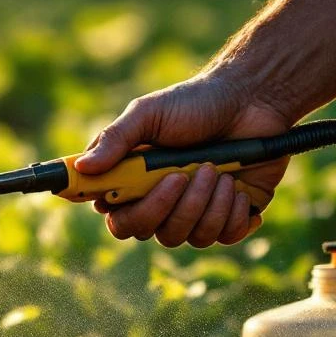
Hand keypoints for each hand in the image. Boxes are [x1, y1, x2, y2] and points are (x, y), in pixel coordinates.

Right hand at [75, 72, 293, 247]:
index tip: (128, 193)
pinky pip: (223, 236)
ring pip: (188, 236)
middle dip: (169, 205)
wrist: (253, 100)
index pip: (115, 217)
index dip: (120, 213)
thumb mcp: (148, 113)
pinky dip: (231, 212)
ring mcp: (194, 213)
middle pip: (148, 232)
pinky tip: (237, 186)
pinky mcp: (228, 217)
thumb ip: (115, 140)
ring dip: (205, 203)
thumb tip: (82, 167)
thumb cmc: (195, 103)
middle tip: (185, 174)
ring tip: (216, 169)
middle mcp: (160, 204)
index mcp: (134, 183)